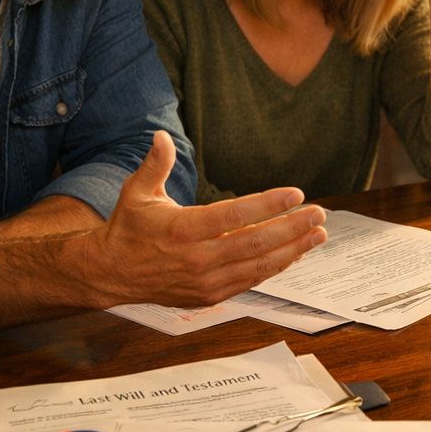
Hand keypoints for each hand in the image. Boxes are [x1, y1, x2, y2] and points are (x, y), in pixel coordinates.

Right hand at [71, 131, 328, 306]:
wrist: (110, 274)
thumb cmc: (128, 228)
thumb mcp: (136, 193)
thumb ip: (154, 164)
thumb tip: (161, 136)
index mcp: (182, 229)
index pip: (234, 215)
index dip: (268, 205)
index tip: (296, 194)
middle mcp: (197, 258)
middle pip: (255, 242)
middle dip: (292, 228)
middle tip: (319, 214)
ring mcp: (205, 280)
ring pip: (258, 265)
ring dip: (293, 250)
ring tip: (318, 234)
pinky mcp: (210, 296)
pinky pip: (250, 280)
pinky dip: (275, 267)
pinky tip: (294, 253)